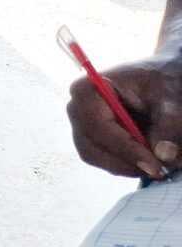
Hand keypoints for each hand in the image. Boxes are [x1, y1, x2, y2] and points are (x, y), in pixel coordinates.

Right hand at [68, 54, 181, 178]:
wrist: (159, 76)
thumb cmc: (159, 79)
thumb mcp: (169, 96)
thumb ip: (168, 124)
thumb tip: (163, 155)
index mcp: (88, 90)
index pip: (98, 127)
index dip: (125, 148)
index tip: (154, 165)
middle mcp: (77, 109)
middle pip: (92, 148)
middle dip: (127, 162)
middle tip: (161, 170)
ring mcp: (82, 125)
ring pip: (97, 158)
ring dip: (129, 166)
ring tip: (160, 165)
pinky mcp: (92, 137)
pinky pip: (104, 159)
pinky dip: (128, 164)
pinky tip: (149, 159)